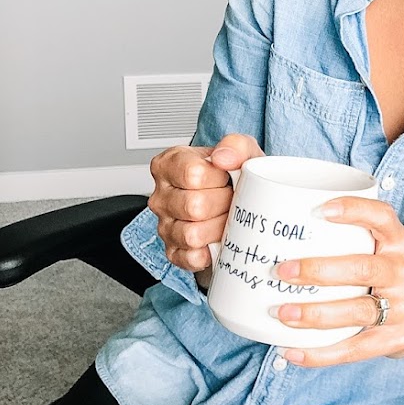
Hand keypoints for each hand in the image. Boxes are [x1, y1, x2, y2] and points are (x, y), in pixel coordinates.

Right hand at [148, 134, 262, 272]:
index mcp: (169, 165)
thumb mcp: (242, 151)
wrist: (241, 201)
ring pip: (192, 235)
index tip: (226, 177)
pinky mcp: (173, 252)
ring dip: (219, 228)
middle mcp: (161, 196)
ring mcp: (164, 226)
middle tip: (231, 199)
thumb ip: (236, 145)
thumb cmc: (235, 176)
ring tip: (226, 218)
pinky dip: (210, 252)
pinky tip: (217, 239)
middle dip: (223, 204)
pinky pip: (191, 258)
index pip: (193, 175)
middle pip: (194, 206)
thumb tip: (223, 157)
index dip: (219, 179)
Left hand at [271, 198, 403, 366]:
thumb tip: (277, 232)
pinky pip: (353, 350)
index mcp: (398, 243)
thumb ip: (347, 238)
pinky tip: (291, 351)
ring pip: (356, 311)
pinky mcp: (393, 341)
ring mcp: (401, 309)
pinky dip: (319, 354)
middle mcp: (403, 273)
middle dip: (319, 270)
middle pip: (363, 269)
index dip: (354, 210)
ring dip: (315, 314)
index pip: (382, 217)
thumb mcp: (382, 249)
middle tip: (282, 271)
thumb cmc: (387, 275)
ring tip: (282, 313)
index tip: (319, 211)